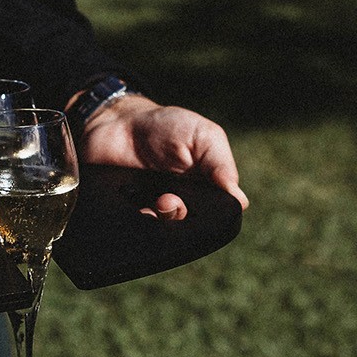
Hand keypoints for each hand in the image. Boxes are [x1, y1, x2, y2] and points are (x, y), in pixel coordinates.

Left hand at [69, 93, 248, 220]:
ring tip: (159, 201)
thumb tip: (240, 202)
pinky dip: (143, 224)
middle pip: (193, 227)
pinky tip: (140, 209)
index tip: (206, 202)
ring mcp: (157, 211)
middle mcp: (184, 204)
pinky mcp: (131, 215)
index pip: (220, 214)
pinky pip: (141, 231)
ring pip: (168, 232)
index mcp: (207, 188)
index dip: (216, 213)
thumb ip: (221, 165)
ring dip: (165, 220)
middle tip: (171, 200)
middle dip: (184, 216)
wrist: (116, 124)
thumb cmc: (166, 126)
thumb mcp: (203, 136)